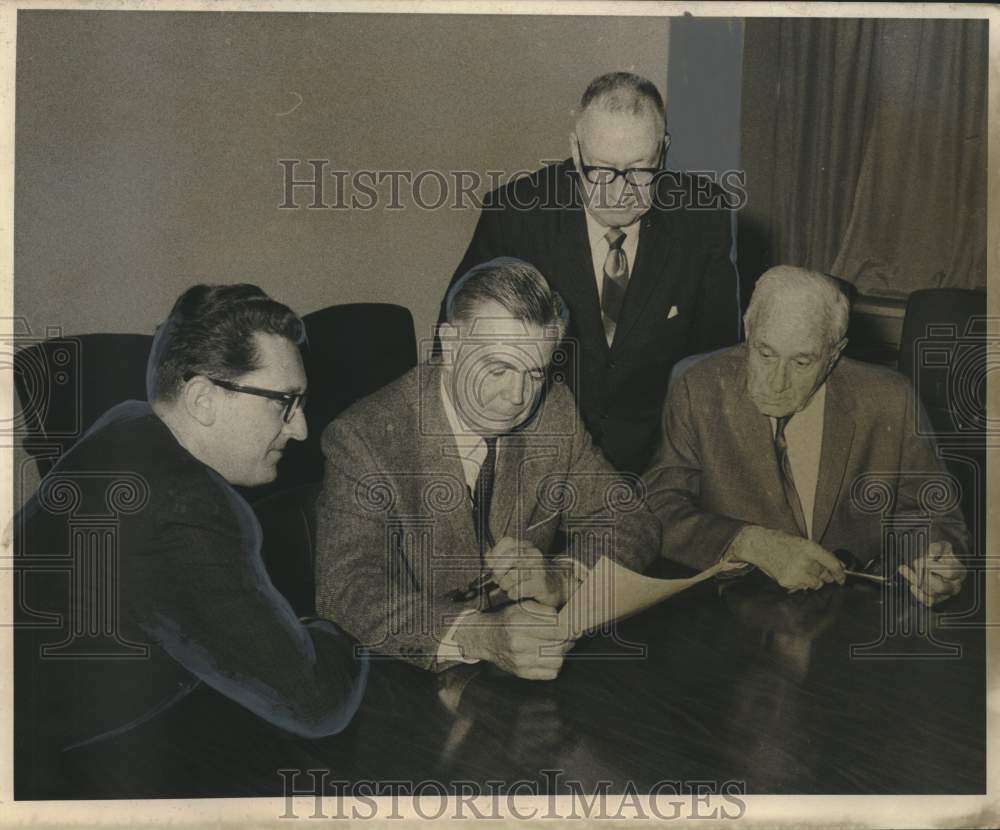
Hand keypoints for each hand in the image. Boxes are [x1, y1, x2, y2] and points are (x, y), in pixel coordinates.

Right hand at [453, 600, 574, 679]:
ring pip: (557, 660)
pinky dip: (554, 664)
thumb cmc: (507, 620)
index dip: (569, 629)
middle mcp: (518, 644)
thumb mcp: (522, 607)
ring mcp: (520, 661)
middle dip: (567, 640)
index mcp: (519, 623)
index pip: (556, 630)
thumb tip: (565, 620)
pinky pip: (550, 673)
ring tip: (557, 645)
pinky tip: (549, 656)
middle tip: (567, 635)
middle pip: (558, 646)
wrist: (485, 638)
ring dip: (561, 653)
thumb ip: (544, 611)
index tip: (573, 626)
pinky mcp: (521, 673)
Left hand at [486, 536, 572, 607]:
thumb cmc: (530, 574)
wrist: (554, 586)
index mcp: (526, 545)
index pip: (507, 542)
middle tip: (498, 578)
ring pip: (511, 577)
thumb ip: (500, 557)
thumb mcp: (516, 561)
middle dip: (499, 571)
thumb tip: (487, 558)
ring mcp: (539, 569)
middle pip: (509, 558)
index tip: (491, 564)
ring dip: (505, 585)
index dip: (495, 554)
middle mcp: (534, 554)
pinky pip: (517, 590)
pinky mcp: (540, 585)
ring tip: (510, 586)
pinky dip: (513, 594)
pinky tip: (518, 592)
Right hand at [727, 526, 845, 591]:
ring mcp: (796, 573)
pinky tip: (790, 572)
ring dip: (811, 579)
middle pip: (824, 575)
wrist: (759, 545)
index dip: (840, 573)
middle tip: (814, 569)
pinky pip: (802, 587)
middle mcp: (805, 561)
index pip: (833, 564)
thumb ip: (821, 555)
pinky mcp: (788, 581)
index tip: (842, 578)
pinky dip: (799, 582)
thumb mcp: (803, 543)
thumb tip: (839, 566)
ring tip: (798, 569)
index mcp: (810, 548)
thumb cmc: (781, 542)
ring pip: (814, 584)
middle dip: (823, 574)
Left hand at [898, 541, 965, 605]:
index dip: (933, 565)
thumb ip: (937, 547)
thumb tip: (932, 553)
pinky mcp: (936, 599)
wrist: (938, 561)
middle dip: (924, 576)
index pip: (949, 571)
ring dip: (916, 581)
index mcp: (960, 571)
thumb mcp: (942, 546)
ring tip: (906, 570)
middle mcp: (955, 585)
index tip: (923, 560)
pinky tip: (912, 585)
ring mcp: (946, 594)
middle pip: (941, 587)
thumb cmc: (941, 554)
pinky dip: (918, 595)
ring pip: (932, 593)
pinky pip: (928, 602)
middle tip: (916, 565)